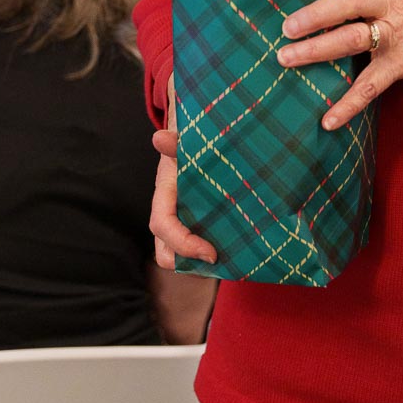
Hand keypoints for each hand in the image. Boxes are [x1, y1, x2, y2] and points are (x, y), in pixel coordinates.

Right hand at [149, 72, 217, 270]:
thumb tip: (160, 138)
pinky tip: (243, 252)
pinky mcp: (201, 222)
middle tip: (221, 264)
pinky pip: (201, 245)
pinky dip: (216, 253)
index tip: (210, 253)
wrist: (199, 140)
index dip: (182, 244)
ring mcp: (184, 220)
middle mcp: (170, 212)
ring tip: (235, 262)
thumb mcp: (187, 141)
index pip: (162, 226)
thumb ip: (176, 142)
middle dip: (187, 264)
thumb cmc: (192, 142)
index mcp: (164, 195)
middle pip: (165, 251)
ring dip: (201, 264)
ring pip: (181, 254)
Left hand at [278, 0, 402, 131]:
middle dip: (315, 15)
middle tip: (287, 27)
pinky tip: (328, 119)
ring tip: (288, 58)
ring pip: (352, 40)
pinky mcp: (402, 63)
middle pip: (349, 3)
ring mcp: (397, 34)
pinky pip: (371, 86)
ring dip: (317, 50)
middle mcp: (391, 4)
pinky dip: (348, 105)